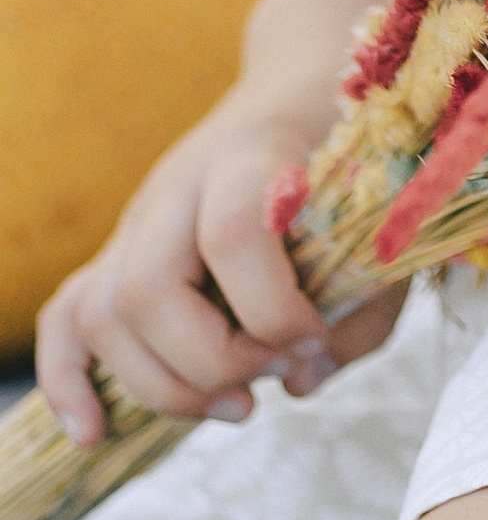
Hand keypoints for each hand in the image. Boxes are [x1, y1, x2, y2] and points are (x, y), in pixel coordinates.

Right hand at [34, 88, 403, 445]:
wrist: (299, 87)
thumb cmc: (353, 160)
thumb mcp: (388, 222)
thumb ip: (362, 309)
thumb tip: (299, 384)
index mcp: (252, 155)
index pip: (233, 233)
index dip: (273, 308)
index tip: (315, 339)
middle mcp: (179, 184)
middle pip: (148, 289)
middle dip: (213, 362)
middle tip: (275, 375)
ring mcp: (137, 219)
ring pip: (102, 314)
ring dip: (163, 384)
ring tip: (237, 405)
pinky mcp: (119, 252)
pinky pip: (66, 317)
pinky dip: (69, 380)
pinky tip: (92, 433)